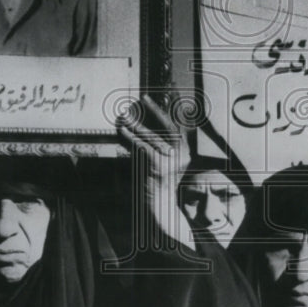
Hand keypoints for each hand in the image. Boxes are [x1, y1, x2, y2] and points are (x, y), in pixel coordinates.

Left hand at [117, 93, 193, 248]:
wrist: (159, 207)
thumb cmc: (156, 184)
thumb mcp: (161, 163)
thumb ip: (157, 146)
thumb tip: (140, 125)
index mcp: (184, 153)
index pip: (175, 127)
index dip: (163, 112)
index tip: (152, 99)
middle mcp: (181, 155)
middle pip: (167, 127)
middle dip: (154, 111)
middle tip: (141, 99)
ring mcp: (171, 161)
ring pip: (151, 137)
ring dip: (135, 125)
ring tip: (124, 116)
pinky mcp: (158, 166)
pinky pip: (142, 147)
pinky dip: (131, 137)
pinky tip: (123, 131)